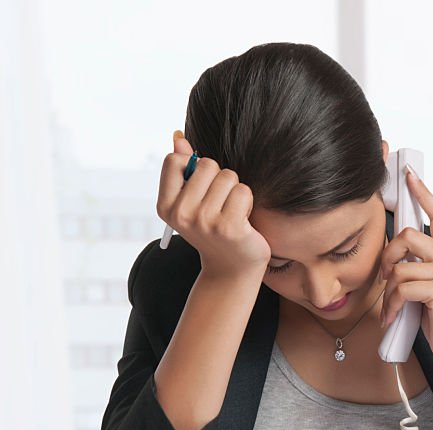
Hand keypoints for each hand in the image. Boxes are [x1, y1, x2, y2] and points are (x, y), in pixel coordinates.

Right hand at [155, 133, 270, 279]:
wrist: (232, 268)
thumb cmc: (213, 230)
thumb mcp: (192, 202)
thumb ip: (184, 170)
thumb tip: (178, 136)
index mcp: (165, 206)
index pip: (173, 160)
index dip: (194, 167)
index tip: (202, 187)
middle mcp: (181, 214)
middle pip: (206, 165)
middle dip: (219, 179)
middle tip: (221, 203)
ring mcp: (205, 221)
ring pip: (228, 176)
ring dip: (236, 190)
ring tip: (232, 211)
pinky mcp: (229, 226)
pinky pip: (243, 191)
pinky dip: (247, 201)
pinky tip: (243, 219)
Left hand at [378, 166, 432, 377]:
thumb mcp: (429, 284)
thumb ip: (417, 265)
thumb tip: (393, 255)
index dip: (422, 192)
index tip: (410, 174)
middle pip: (408, 236)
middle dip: (388, 255)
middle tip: (385, 276)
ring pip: (401, 267)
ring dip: (388, 291)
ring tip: (391, 306)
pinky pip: (403, 289)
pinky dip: (392, 306)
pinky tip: (393, 317)